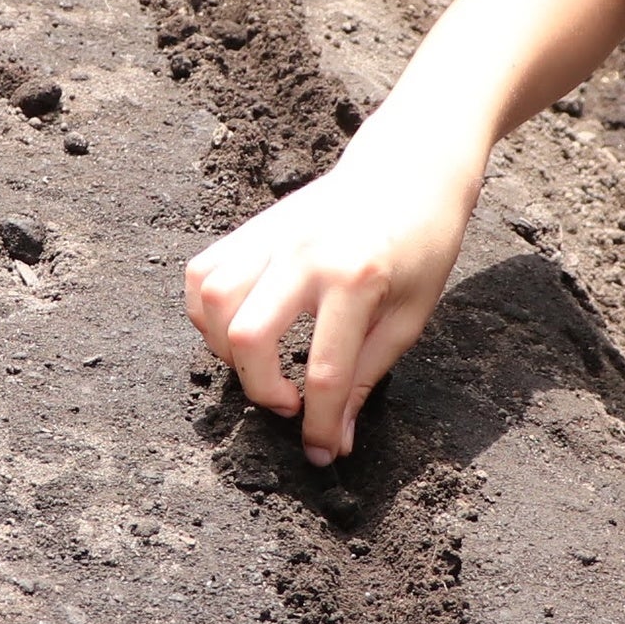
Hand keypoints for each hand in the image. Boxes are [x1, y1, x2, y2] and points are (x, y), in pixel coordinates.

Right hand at [183, 137, 480, 463]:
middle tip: (289, 402)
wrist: (409, 170)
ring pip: (213, 302)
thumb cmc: (421, 245)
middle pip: (249, 337)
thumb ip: (366, 377)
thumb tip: (336, 439)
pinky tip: (236, 329)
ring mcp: (273, 236)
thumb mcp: (409, 317)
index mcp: (357, 279)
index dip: (321, 426)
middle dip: (260, 389)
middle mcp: (305, 255)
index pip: (326, 372)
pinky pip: (203, 273)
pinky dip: (207, 312)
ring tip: (260, 364)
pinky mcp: (254, 227)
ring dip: (226, 350)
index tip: (322, 453)